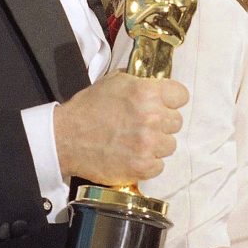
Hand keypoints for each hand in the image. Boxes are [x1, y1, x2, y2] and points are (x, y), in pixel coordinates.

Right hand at [52, 71, 188, 185]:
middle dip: (162, 123)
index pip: (181, 96)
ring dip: (156, 145)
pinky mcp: (142, 166)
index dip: (171, 100)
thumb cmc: (88, 108)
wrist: (65, 138)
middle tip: (143, 125)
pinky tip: (132, 155)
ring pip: (170, 145)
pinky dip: (147, 163)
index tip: (163, 105)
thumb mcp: (114, 81)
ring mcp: (148, 143)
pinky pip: (159, 166)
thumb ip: (141, 82)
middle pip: (176, 122)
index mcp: (146, 92)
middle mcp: (151, 117)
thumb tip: (159, 83)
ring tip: (135, 142)